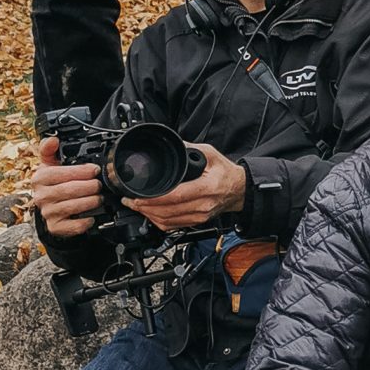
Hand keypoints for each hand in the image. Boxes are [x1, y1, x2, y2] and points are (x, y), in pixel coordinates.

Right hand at [30, 135, 104, 237]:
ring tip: (98, 198)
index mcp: (40, 178)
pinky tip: (91, 216)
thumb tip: (53, 139)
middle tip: (98, 184)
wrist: (50, 207)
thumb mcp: (49, 164)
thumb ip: (50, 149)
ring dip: (89, 202)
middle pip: (68, 190)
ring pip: (72, 207)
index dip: (80, 171)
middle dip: (88, 186)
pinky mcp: (55, 227)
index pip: (61, 173)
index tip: (94, 170)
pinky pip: (73, 225)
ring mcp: (48, 213)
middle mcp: (41, 196)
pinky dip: (84, 221)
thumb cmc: (52, 183)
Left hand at [122, 143, 246, 230]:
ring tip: (135, 206)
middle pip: (168, 212)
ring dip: (148, 215)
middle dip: (145, 208)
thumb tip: (171, 144)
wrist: (239, 190)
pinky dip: (158, 221)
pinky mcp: (196, 222)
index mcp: (207, 188)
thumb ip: (189, 148)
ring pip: (168, 222)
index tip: (138, 196)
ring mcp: (199, 216)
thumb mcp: (210, 154)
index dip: (154, 198)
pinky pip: (173, 226)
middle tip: (130, 200)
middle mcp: (203, 205)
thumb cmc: (226, 172)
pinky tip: (149, 214)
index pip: (176, 196)